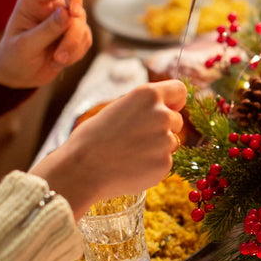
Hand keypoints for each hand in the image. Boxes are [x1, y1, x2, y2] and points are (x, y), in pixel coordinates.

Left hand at [0, 0, 91, 88]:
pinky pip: (85, 41)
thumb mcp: (25, 45)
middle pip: (76, 9)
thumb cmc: (14, 57)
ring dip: (73, 48)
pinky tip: (59, 62)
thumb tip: (67, 13)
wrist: (18, 75)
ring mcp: (65, 21)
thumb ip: (46, 29)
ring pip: (83, 27)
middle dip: (72, 35)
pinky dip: (76, 54)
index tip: (74, 12)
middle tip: (59, 55)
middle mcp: (51, 7)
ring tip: (56, 61)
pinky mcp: (74, 35)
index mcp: (34, 1)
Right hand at [31, 80, 187, 218]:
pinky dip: (153, 166)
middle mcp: (162, 114)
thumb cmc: (92, 138)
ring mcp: (166, 140)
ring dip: (158, 148)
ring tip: (130, 153)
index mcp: (148, 95)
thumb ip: (143, 108)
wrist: (81, 169)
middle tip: (136, 138)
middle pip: (177, 120)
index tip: (169, 109)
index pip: (179, 91)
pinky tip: (131, 167)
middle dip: (163, 128)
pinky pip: (165, 163)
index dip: (174, 102)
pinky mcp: (165, 164)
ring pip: (172, 143)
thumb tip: (163, 111)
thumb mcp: (118, 109)